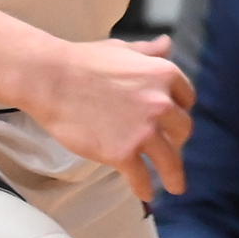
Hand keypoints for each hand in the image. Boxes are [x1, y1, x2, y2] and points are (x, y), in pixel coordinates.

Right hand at [27, 35, 194, 200]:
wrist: (51, 79)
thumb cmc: (83, 61)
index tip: (173, 122)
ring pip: (169, 160)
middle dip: (177, 140)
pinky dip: (145, 187)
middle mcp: (161, 103)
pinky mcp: (122, 152)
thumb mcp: (122, 49)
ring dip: (173, 176)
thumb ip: (148, 52)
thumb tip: (167, 44)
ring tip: (175, 186)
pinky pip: (141, 176)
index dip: (180, 111)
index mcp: (163, 74)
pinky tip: (146, 193)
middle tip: (169, 149)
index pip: (187, 99)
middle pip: (183, 130)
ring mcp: (143, 130)